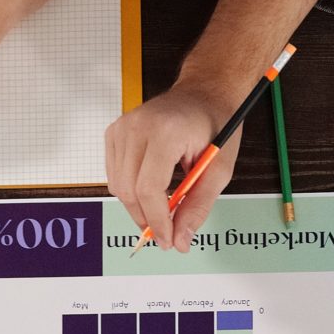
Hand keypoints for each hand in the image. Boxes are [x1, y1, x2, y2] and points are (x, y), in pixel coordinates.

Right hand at [106, 84, 241, 251]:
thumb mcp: (219, 169)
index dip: (157, 220)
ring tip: (163, 210)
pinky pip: (114, 174)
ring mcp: (121, 127)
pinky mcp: (114, 132)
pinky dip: (130, 190)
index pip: (148, 188)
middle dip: (147, 219)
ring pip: (118, 186)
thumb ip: (199, 206)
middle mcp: (137, 126)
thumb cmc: (215, 124)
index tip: (169, 240)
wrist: (204, 92)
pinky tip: (152, 189)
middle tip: (167, 235)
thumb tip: (181, 240)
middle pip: (129, 190)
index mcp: (165, 132)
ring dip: (139, 207)